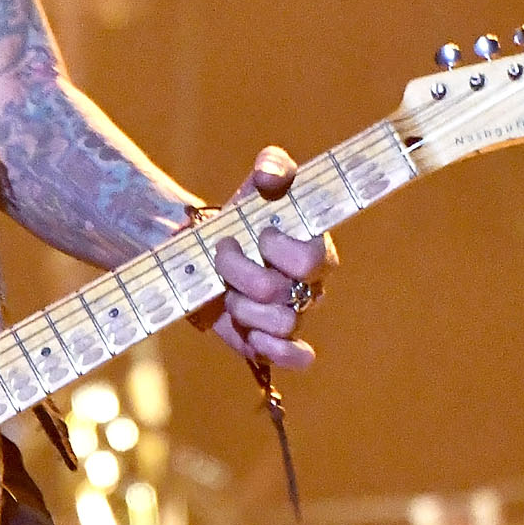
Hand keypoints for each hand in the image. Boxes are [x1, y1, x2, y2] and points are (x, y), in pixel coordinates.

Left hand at [199, 146, 337, 371]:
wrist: (207, 251)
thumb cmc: (243, 215)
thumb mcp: (256, 185)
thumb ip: (272, 166)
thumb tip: (272, 176)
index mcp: (316, 248)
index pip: (312, 259)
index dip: (279, 250)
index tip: (257, 234)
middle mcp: (311, 285)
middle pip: (287, 294)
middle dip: (245, 276)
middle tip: (224, 257)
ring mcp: (294, 315)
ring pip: (280, 324)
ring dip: (242, 307)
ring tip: (227, 291)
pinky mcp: (274, 341)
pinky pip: (295, 358)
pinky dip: (275, 351)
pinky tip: (251, 336)